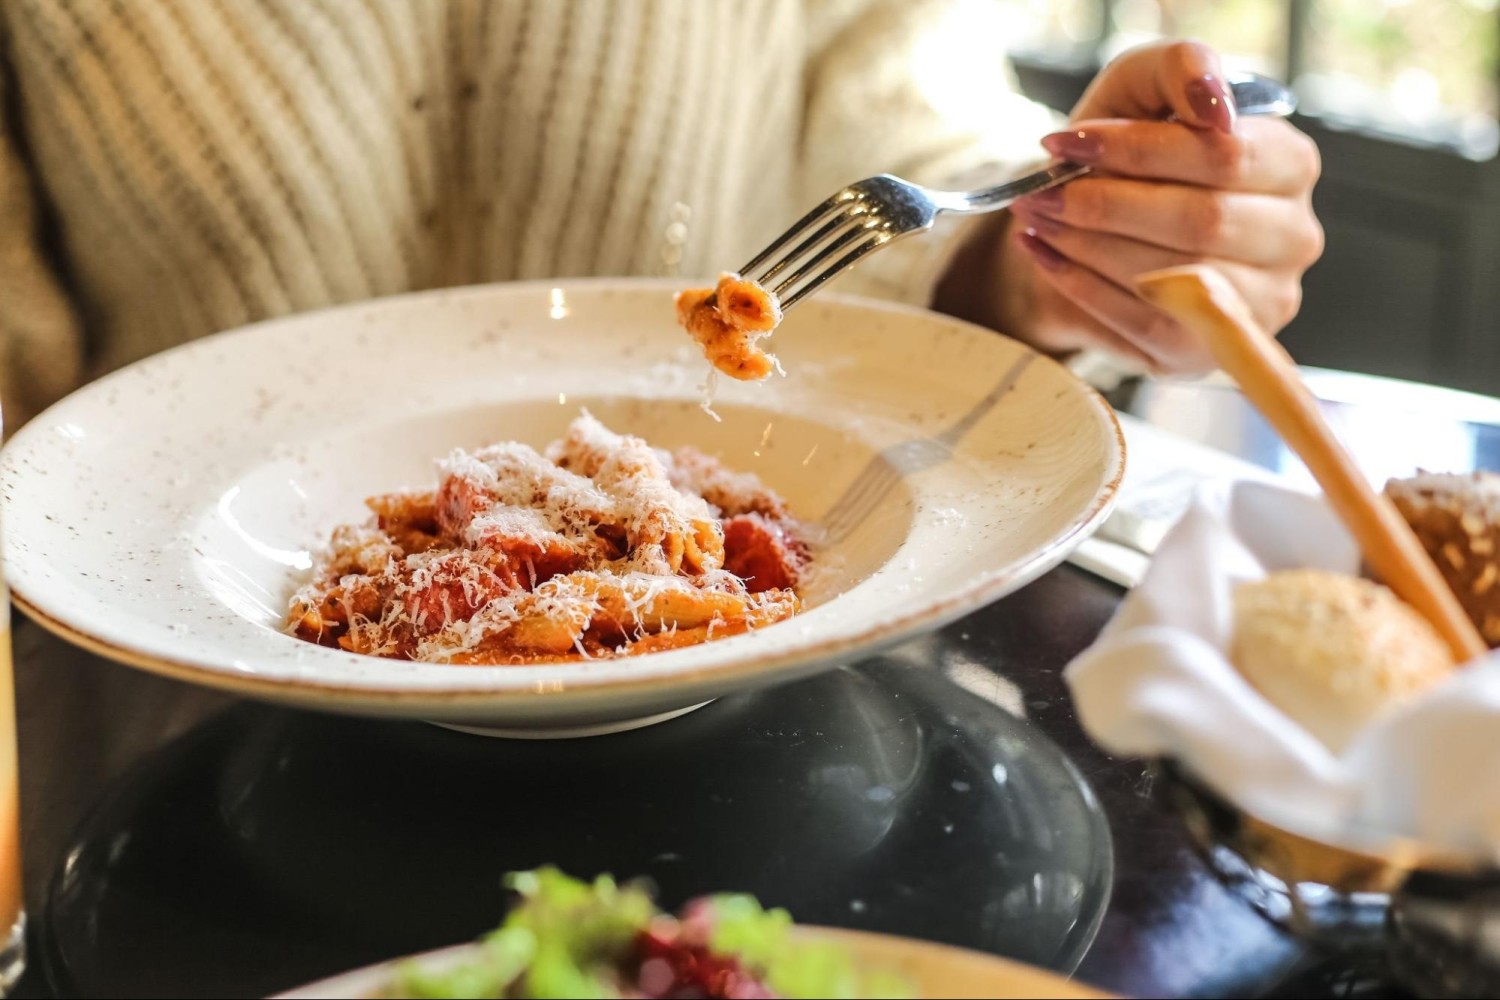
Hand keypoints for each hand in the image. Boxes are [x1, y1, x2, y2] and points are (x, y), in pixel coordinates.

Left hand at [941, 41, 1323, 374]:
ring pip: (1171, 274)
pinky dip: (1081, 288)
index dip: (1138, 149)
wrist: (1098, 228)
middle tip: (1040, 193)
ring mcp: (1258, 304)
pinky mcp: (1206, 352)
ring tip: (1037, 220)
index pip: (1223, 156)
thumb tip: (1210, 100)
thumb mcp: (1147, 90)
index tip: (1067, 142)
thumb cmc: (1132, 156)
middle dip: (1105, 204)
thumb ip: (1182, 70)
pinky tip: (1045, 257)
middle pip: (1199, 221)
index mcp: (1290, 165)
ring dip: (1086, 246)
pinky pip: (1142, 323)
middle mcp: (1292, 238)